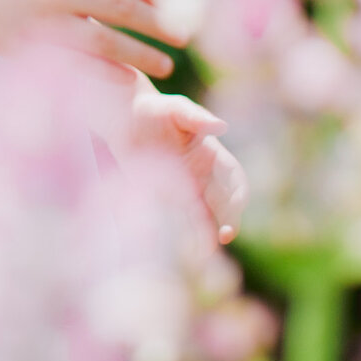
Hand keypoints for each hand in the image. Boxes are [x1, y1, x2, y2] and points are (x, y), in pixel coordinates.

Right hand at [0, 0, 179, 77]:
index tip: (181, 8)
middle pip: (121, 7)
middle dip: (158, 24)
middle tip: (184, 38)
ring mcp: (47, 19)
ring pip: (103, 40)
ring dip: (140, 54)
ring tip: (166, 65)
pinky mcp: (33, 46)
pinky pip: (77, 64)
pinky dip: (106, 74)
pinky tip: (128, 80)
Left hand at [130, 85, 247, 243]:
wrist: (122, 118)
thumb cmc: (153, 108)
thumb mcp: (174, 107)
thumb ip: (196, 116)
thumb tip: (222, 126)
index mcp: (212, 154)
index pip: (234, 179)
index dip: (239, 195)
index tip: (236, 208)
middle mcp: (203, 174)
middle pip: (223, 203)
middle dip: (228, 221)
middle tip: (223, 237)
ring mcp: (185, 187)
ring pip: (203, 216)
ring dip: (206, 234)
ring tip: (203, 254)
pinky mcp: (164, 196)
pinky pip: (179, 219)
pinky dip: (184, 233)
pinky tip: (182, 247)